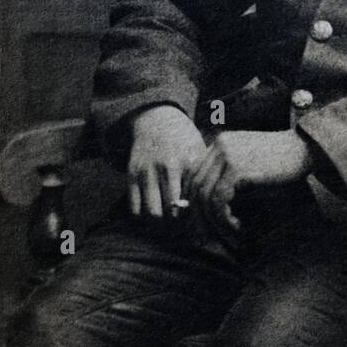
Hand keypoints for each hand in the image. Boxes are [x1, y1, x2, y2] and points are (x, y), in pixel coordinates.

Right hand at [127, 104, 207, 218]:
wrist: (157, 118)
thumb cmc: (185, 141)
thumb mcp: (201, 152)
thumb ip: (206, 177)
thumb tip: (214, 208)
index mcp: (189, 162)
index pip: (195, 202)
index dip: (198, 219)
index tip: (201, 225)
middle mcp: (167, 166)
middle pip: (173, 212)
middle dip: (180, 226)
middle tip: (185, 228)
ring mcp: (147, 170)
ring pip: (152, 214)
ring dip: (161, 225)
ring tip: (169, 223)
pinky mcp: (132, 174)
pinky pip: (134, 208)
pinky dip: (144, 218)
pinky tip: (154, 214)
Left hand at [185, 130, 313, 234]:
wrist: (306, 150)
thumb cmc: (283, 163)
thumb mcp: (251, 165)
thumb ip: (230, 177)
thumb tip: (208, 207)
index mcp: (220, 143)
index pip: (193, 174)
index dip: (193, 200)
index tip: (201, 221)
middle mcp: (219, 145)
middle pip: (194, 185)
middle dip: (198, 214)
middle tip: (209, 235)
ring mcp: (226, 154)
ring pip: (205, 195)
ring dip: (214, 220)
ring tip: (229, 234)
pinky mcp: (236, 168)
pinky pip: (219, 199)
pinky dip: (224, 218)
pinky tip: (238, 227)